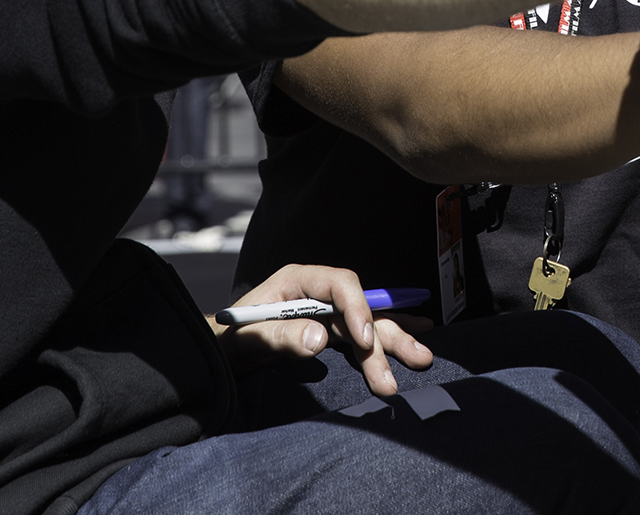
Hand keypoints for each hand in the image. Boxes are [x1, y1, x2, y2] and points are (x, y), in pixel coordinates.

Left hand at [211, 263, 432, 395]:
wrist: (216, 354)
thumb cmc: (227, 340)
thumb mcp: (247, 337)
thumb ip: (281, 336)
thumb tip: (319, 339)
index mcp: (298, 281)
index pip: (341, 284)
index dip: (358, 308)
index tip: (365, 340)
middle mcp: (317, 294)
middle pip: (362, 308)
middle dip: (389, 333)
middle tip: (416, 356)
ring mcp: (324, 314)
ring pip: (366, 326)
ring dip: (394, 343)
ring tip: (422, 359)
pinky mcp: (326, 334)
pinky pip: (360, 338)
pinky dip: (384, 343)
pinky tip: (412, 340)